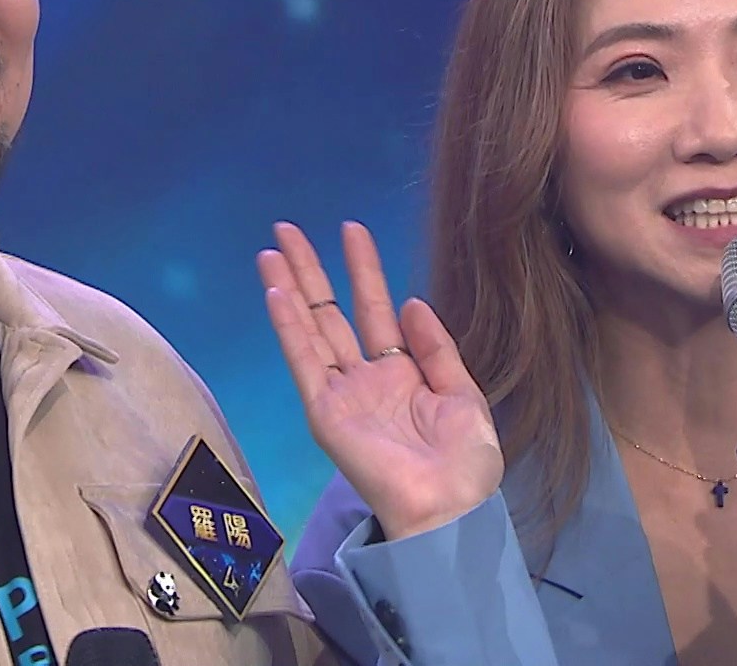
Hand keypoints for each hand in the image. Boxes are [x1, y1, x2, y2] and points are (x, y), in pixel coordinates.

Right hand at [258, 221, 501, 540]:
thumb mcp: (463, 395)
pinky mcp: (324, 412)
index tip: (351, 230)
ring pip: (309, 329)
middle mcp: (363, 378)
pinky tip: (277, 294)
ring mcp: (340, 393)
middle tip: (288, 229)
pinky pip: (304, 362)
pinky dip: (289, 328)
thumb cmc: (464, 463)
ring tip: (271, 250)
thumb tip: (411, 301)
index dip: (363, 270)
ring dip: (289, 289)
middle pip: (329, 312)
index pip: (374, 309)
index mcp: (399, 374)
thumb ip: (436, 348)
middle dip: (310, 270)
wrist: (449, 508)